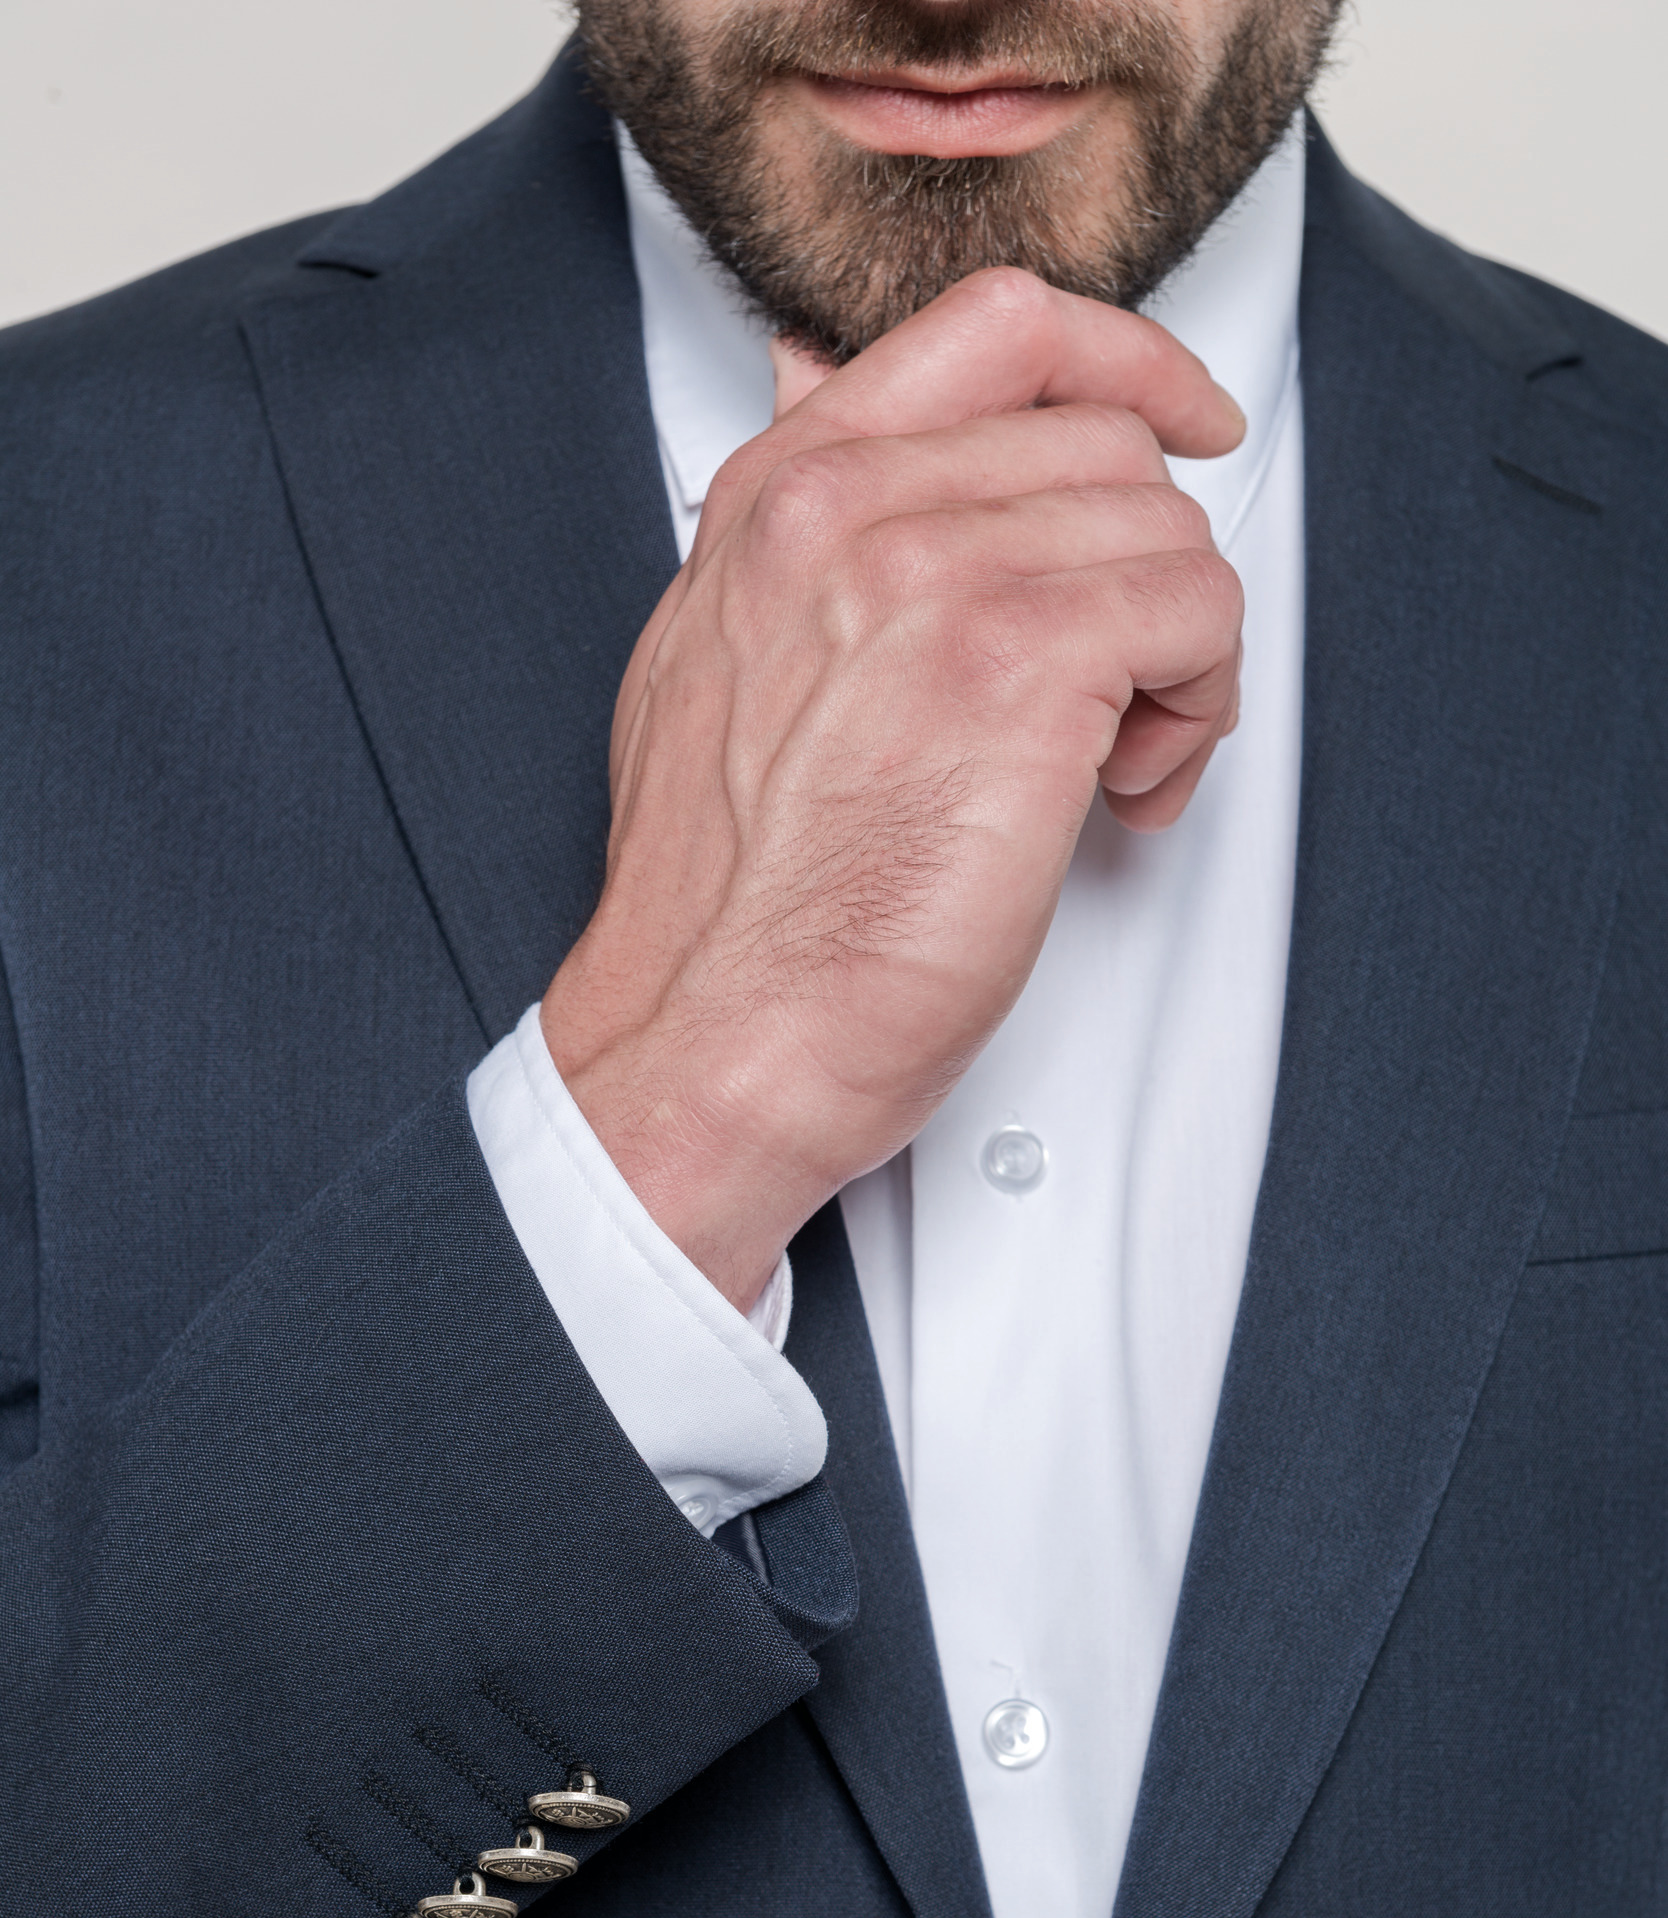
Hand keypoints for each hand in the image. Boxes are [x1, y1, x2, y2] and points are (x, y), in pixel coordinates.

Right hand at [541, 268, 1244, 1308]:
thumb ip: (796, 547)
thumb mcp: (714, 670)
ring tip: (1109, 767)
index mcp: (782, 495)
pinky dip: (1197, 709)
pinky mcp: (1023, 664)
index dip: (1127, 365)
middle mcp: (852, 508)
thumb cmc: (727, 908)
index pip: (999, 334)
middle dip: (1143, 572)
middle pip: (1108, 448)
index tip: (1184, 423)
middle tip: (1116, 697)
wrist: (711, 1037)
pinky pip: (1198, 611)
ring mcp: (935, 575)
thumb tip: (847, 434)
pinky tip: (1124, 792)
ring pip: (1168, 533)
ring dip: (1177, 657)